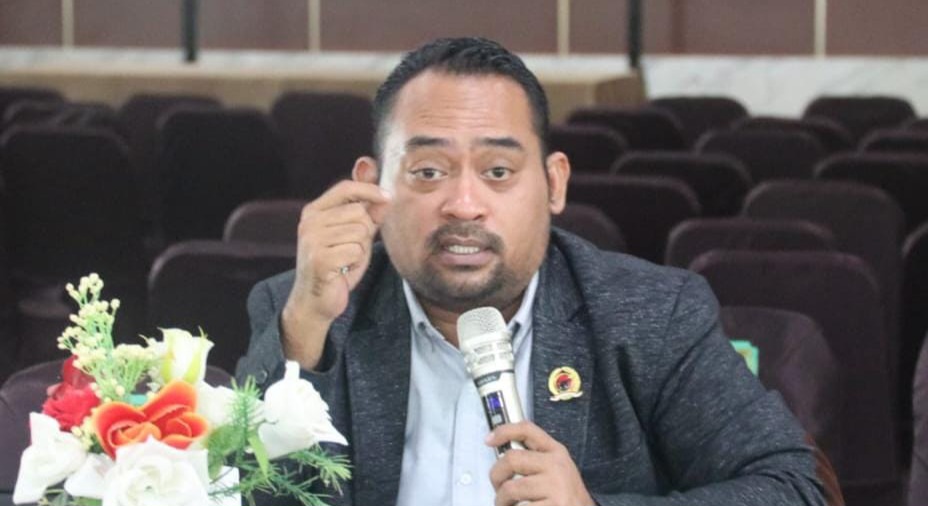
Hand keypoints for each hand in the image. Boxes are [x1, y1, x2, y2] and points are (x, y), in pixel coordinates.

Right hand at [281, 180, 390, 369]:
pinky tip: (342, 270)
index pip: (345, 187)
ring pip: (359, 231)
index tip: (388, 196)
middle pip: (358, 212)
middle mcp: (310, 222)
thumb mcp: (354, 236)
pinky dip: (355, 262)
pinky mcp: (319, 259)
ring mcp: (312, 240)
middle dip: (365, 231)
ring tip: (345, 260)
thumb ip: (367, 214)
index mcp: (314, 211)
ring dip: (360, 249)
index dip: (370, 189)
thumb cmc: (337, 266)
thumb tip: (386, 195)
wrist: (315, 300)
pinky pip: (355, 250)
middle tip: (350, 249)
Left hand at [487, 421, 594, 505]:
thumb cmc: (565, 495)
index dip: (504, 431)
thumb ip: (534, 460)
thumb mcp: (556, 469)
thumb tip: (501, 460)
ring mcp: (555, 487)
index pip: (527, 429)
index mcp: (556, 452)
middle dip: (496, 476)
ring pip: (510, 488)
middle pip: (511, 459)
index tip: (489, 440)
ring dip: (501, 501)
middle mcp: (556, 466)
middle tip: (498, 488)